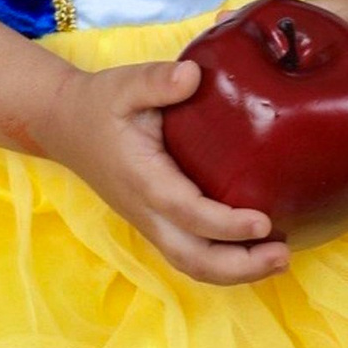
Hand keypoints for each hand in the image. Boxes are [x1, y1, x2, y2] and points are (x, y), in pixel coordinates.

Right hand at [41, 59, 290, 283]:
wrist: (64, 125)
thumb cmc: (99, 104)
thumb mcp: (123, 84)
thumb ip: (156, 80)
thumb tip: (192, 76)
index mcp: (142, 179)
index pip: (187, 212)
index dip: (226, 224)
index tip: (263, 222)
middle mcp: (146, 211)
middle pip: (192, 258)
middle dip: (239, 265)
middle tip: (283, 256)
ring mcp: (150, 223)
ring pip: (191, 265)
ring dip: (236, 271)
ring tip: (279, 260)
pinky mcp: (156, 224)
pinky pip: (189, 255)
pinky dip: (223, 263)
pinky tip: (255, 251)